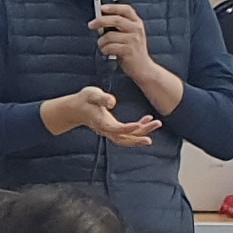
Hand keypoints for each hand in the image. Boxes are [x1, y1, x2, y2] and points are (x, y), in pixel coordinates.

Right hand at [37, 86, 155, 146]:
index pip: (116, 129)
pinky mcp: (113, 129)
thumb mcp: (91, 94)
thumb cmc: (84, 100)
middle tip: (156, 124)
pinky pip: (127, 134)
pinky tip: (147, 121)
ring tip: (156, 124)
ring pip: (128, 138)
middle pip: (125, 137)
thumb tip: (112, 102)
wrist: (76, 109)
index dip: (128, 128)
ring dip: (143, 133)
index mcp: (102, 123)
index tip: (138, 125)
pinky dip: (138, 130)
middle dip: (141, 133)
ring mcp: (110, 131)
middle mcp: (107, 130)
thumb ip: (102, 98)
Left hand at [89, 2, 182, 108]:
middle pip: (116, 20)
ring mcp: (134, 40)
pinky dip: (104, 50)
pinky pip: (110, 47)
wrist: (143, 68)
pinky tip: (106, 52)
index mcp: (137, 23)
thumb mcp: (130, 35)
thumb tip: (101, 21)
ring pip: (110, 35)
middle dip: (100, 21)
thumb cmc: (133, 52)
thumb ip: (119, 27)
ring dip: (101, 41)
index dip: (113, 7)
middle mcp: (137, 30)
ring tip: (103, 46)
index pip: (126, 10)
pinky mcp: (129, 51)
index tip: (101, 8)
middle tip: (91, 24)